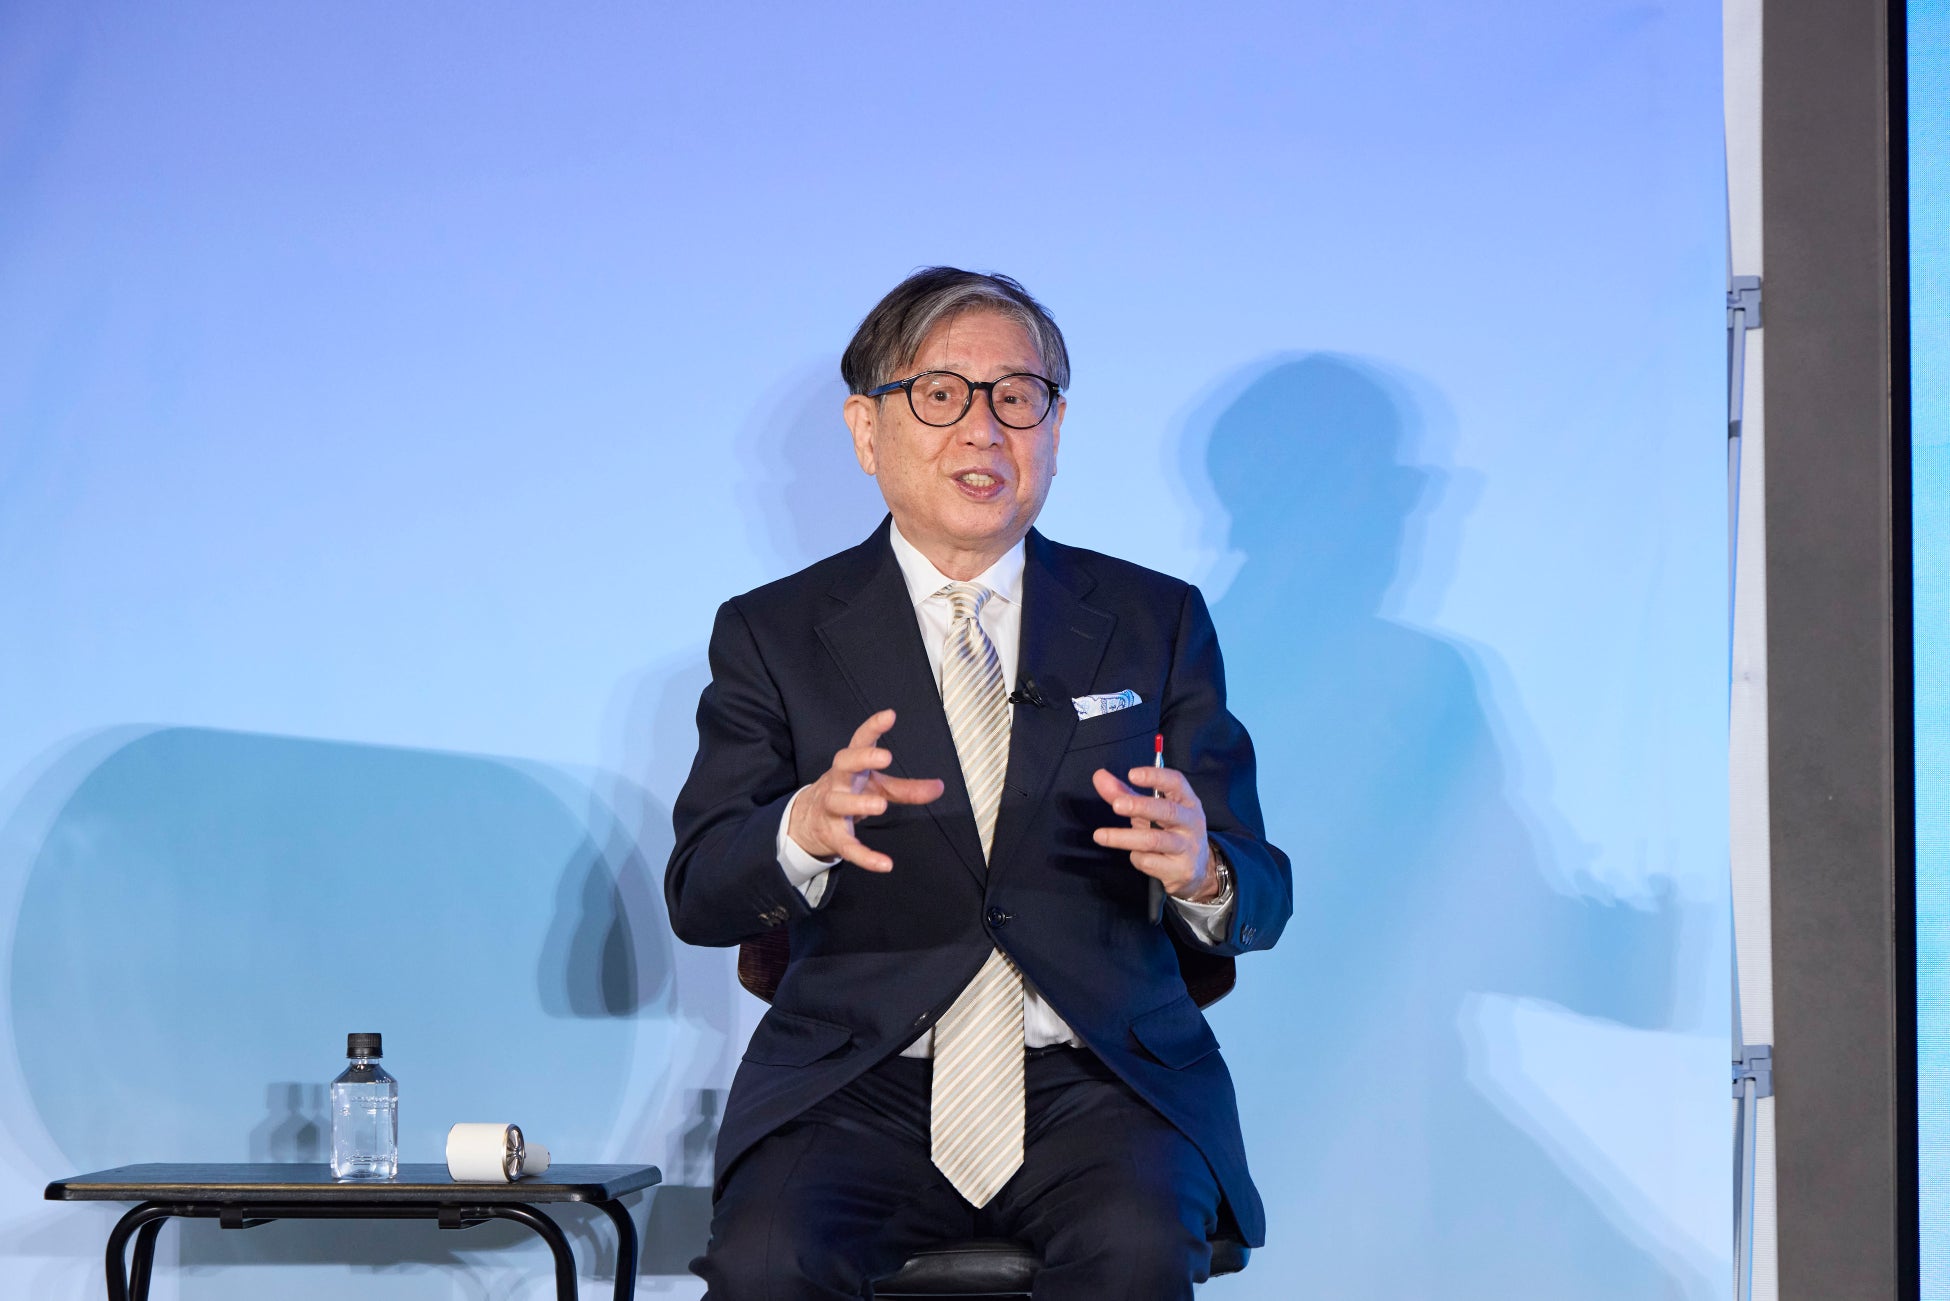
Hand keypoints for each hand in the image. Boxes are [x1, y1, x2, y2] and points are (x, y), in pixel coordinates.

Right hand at [788, 709, 944, 872]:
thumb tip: (940, 787)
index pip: (858, 741)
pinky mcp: (832, 836)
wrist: (808, 821)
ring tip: (880, 805)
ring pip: (838, 803)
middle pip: (842, 764)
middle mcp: (838, 782)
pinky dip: (865, 857)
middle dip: (861, 758)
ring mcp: (831, 809)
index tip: (890, 715)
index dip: (872, 728)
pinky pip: (848, 847)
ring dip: (858, 804)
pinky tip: (885, 864)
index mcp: (851, 766)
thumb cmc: (849, 793)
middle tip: (884, 756)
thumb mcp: (878, 787)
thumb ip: (907, 788)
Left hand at [1090, 766, 1217, 901]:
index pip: (1176, 782)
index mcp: (1187, 801)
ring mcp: (1188, 847)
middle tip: (1117, 805)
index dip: (1155, 776)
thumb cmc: (1170, 831)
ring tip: (1100, 835)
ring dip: (1124, 837)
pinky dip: (1136, 857)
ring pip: (1154, 840)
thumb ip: (1125, 793)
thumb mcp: (1151, 810)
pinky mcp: (1181, 869)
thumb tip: (1099, 776)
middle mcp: (1191, 822)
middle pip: (1167, 811)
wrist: (1199, 869)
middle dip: (1140, 806)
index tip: (1132, 774)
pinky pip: (1150, 862)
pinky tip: (1134, 854)